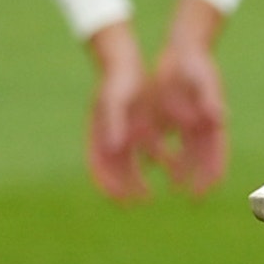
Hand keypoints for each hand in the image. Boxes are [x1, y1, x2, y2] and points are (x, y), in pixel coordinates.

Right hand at [83, 21, 154, 202]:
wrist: (125, 61)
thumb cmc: (117, 79)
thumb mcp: (114, 100)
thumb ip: (113, 123)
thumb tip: (114, 148)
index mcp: (97, 134)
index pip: (98, 165)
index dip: (107, 184)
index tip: (119, 200)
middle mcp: (108, 138)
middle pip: (115, 169)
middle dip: (125, 187)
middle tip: (139, 202)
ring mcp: (121, 133)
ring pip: (129, 163)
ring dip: (137, 179)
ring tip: (149, 194)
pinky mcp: (136, 127)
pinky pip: (144, 150)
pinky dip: (153, 161)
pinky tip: (166, 171)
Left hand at [145, 0, 229, 194]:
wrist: (183, 48)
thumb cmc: (197, 62)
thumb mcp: (204, 80)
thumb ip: (212, 99)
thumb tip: (220, 118)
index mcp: (213, 120)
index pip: (218, 152)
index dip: (214, 172)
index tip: (208, 189)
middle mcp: (203, 125)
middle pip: (203, 157)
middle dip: (199, 177)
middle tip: (193, 197)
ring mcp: (190, 122)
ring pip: (187, 151)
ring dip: (182, 169)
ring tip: (175, 186)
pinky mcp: (175, 116)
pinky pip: (171, 139)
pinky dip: (166, 152)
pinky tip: (154, 164)